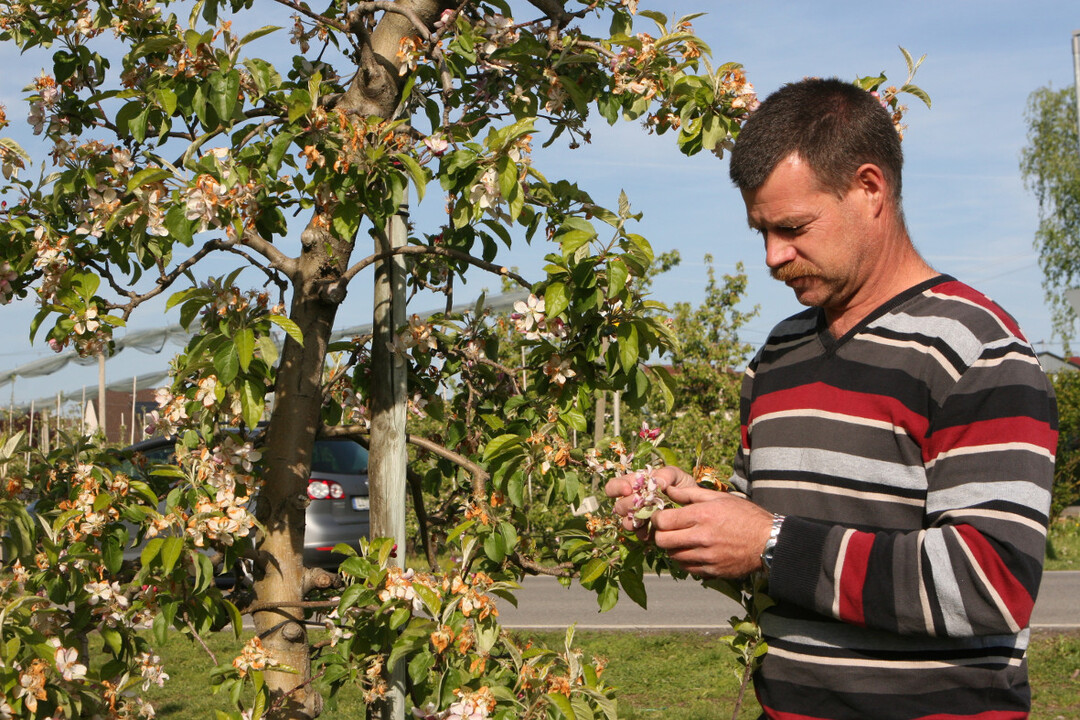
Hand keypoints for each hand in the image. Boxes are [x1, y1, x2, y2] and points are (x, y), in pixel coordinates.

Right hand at [604, 465, 695, 533]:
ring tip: (646, 518)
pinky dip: (645, 532)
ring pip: (626, 522)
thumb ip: (666, 475)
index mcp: (634, 485)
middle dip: (628, 505)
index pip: (614, 486)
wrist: (694, 505)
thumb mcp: (676, 475)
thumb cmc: (681, 486)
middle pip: (619, 506)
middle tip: (641, 504)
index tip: (628, 490)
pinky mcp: (646, 532)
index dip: (616, 488)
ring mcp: (638, 518)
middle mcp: (632, 502)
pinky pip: (639, 534)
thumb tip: (658, 482)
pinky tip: (654, 529)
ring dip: (634, 521)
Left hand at [652, 484, 774, 578]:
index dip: (657, 518)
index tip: (661, 516)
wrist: (768, 541)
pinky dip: (685, 560)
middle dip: (661, 534)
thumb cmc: (745, 516)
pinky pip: (687, 568)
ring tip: (682, 539)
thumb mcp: (719, 497)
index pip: (663, 521)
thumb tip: (669, 490)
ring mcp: (706, 557)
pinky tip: (693, 551)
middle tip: (668, 530)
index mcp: (702, 516)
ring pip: (673, 556)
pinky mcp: (711, 571)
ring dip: (673, 548)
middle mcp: (702, 538)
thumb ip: (690, 494)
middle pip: (662, 541)